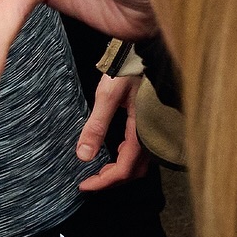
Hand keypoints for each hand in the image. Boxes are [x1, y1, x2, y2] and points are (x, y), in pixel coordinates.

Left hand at [76, 73, 149, 190]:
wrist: (146, 50)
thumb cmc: (128, 69)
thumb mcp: (107, 96)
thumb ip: (96, 126)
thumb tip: (83, 155)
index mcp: (141, 133)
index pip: (123, 170)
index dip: (103, 182)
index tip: (83, 186)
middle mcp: (151, 136)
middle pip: (133, 171)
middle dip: (111, 180)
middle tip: (89, 181)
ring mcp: (153, 131)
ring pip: (139, 163)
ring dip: (119, 170)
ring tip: (98, 170)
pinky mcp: (151, 123)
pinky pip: (141, 150)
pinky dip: (125, 157)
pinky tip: (113, 150)